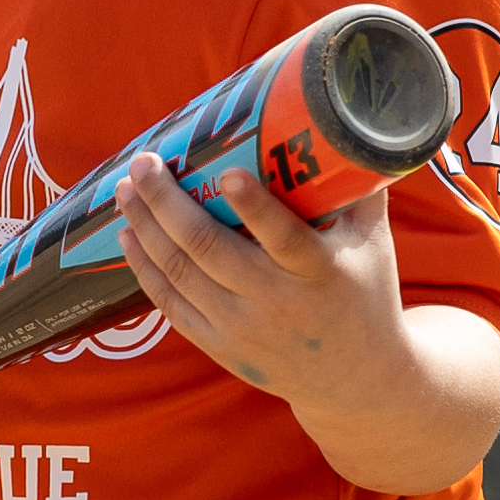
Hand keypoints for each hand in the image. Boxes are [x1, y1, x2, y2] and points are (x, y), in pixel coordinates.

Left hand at [114, 154, 499, 493]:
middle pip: (209, 250)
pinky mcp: (219, 346)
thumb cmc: (365, 295)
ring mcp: (242, 328)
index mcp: (320, 273)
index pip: (284, 238)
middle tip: (144, 163)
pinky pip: (171, 305)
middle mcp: (275, 302)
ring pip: (180, 274)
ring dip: (146, 228)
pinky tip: (128, 235)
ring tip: (125, 189)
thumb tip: (344, 118)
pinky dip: (145, 269)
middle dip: (167, 203)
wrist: (354, 380)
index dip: (255, 207)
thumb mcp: (374, 243)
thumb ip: (359, 186)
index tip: (229, 173)